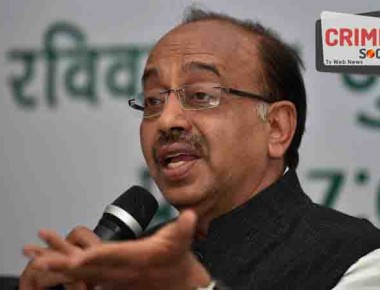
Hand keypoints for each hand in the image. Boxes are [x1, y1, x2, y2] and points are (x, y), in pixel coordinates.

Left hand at [24, 210, 210, 289]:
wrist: (179, 284)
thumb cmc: (177, 260)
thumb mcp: (182, 240)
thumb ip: (184, 227)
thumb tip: (189, 215)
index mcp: (137, 258)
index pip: (110, 257)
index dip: (91, 257)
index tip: (73, 258)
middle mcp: (123, 271)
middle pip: (87, 268)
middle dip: (62, 263)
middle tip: (37, 258)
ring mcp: (116, 279)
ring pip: (82, 274)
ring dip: (60, 267)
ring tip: (36, 260)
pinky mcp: (114, 282)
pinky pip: (86, 279)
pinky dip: (68, 275)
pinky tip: (55, 270)